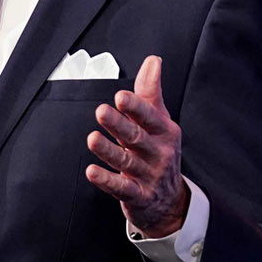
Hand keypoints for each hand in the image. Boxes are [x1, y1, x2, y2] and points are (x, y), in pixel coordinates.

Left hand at [86, 55, 188, 237]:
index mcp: (164, 132)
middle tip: (101, 112)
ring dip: (108, 150)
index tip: (121, 96)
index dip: (136, 107)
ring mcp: (149, 176)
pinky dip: (107, 180)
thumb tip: (152, 61)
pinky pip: (121, 188)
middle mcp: (158, 153)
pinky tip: (91, 172)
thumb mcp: (159, 122)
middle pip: (136, 137)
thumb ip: (150, 93)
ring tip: (92, 139)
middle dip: (119, 124)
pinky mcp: (138, 196)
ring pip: (126, 161)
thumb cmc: (158, 152)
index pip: (150, 117)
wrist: (170, 200)